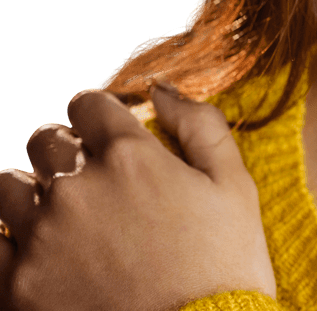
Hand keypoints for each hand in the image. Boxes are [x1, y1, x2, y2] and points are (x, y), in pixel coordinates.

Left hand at [0, 82, 276, 310]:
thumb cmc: (223, 269)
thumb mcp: (235, 187)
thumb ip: (201, 125)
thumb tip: (162, 89)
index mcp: (131, 155)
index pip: (90, 104)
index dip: (100, 114)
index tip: (107, 133)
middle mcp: (77, 187)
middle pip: (45, 141)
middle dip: (65, 151)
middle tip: (90, 178)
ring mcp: (40, 238)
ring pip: (7, 187)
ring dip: (31, 192)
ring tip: (59, 217)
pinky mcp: (15, 287)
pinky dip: (8, 240)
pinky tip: (37, 251)